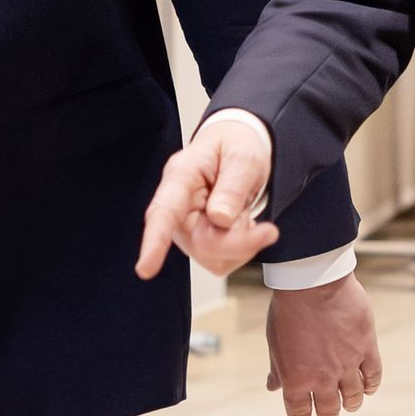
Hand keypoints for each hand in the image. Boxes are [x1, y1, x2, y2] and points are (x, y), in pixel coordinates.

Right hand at [136, 117, 278, 278]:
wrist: (236, 147)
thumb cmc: (234, 146)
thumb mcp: (244, 156)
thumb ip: (232, 186)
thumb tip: (219, 219)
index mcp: (181, 176)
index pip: (164, 211)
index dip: (155, 241)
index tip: (145, 269)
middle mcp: (177, 206)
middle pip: (200, 243)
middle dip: (239, 241)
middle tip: (269, 229)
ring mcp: (186, 227)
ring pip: (212, 257)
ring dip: (242, 244)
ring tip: (247, 214)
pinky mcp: (198, 242)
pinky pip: (220, 261)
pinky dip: (242, 248)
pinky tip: (243, 226)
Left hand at [267, 272, 382, 415]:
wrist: (312, 282)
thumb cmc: (288, 309)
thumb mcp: (275, 341)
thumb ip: (278, 368)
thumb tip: (273, 387)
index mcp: (295, 380)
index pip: (300, 414)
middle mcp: (323, 378)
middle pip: (329, 410)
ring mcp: (347, 364)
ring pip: (354, 397)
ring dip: (351, 403)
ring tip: (350, 403)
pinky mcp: (366, 348)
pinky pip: (373, 375)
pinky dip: (371, 385)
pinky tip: (368, 386)